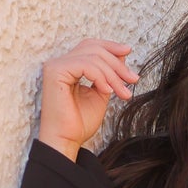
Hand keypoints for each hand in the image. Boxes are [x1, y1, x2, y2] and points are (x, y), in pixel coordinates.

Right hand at [37, 37, 140, 161]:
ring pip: (93, 57)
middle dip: (117, 64)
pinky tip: (107, 91)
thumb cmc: (80, 123)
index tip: (128, 51)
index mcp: (69, 66)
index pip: (90, 47)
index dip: (110, 46)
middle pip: (94, 49)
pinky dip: (100, 77)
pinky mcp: (55, 71)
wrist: (66, 141)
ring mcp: (56, 66)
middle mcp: (60, 63)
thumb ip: (108, 75)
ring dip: (113, 75)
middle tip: (132, 79)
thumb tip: (121, 55)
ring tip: (122, 92)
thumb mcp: (100, 94)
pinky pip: (86, 65)